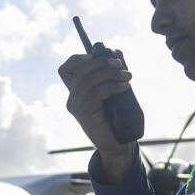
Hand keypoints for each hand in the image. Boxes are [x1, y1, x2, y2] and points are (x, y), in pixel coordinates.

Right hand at [57, 50, 138, 181]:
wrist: (118, 143)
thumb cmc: (116, 117)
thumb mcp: (115, 90)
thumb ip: (114, 71)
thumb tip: (117, 51)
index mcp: (76, 92)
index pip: (66, 69)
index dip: (77, 58)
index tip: (95, 55)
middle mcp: (72, 99)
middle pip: (81, 70)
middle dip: (102, 63)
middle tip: (120, 65)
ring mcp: (76, 106)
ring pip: (90, 80)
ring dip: (111, 75)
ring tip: (128, 77)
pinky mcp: (84, 114)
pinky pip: (97, 93)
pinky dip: (112, 86)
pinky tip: (125, 87)